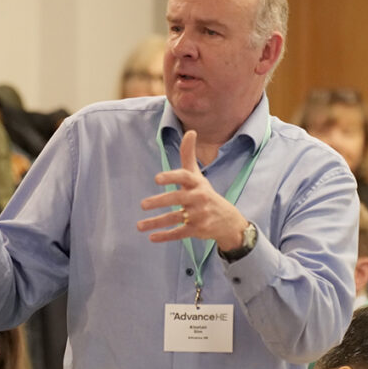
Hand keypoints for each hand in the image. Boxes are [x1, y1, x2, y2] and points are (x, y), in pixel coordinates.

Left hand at [137, 130, 248, 249]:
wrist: (227, 220)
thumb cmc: (205, 194)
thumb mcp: (198, 176)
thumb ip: (189, 155)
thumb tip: (190, 131)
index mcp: (197, 183)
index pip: (184, 177)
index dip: (171, 177)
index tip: (157, 179)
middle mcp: (200, 198)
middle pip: (178, 199)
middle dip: (160, 202)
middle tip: (143, 204)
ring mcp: (199, 215)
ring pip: (175, 218)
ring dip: (156, 223)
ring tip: (139, 226)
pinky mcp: (198, 230)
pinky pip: (180, 233)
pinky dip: (165, 236)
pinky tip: (152, 237)